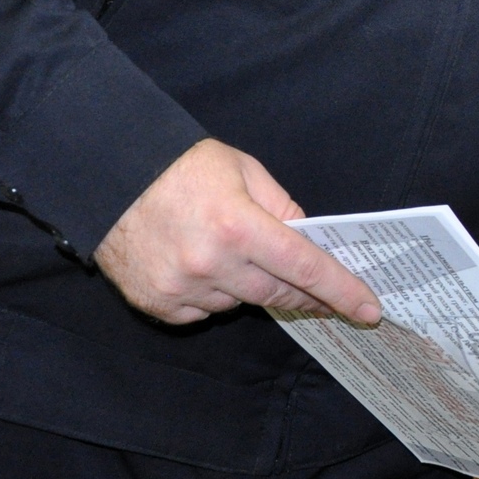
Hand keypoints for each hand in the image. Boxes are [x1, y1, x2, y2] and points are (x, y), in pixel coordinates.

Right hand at [94, 139, 381, 325]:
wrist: (109, 177)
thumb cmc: (182, 167)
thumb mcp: (244, 170)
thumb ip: (283, 207)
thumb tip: (308, 241)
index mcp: (238, 225)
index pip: (305, 268)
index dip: (342, 291)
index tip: (369, 309)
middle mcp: (211, 264)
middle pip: (277, 293)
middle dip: (305, 294)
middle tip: (322, 293)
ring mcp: (182, 289)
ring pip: (240, 302)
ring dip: (249, 284)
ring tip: (228, 249)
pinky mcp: (158, 305)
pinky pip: (205, 311)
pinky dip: (213, 293)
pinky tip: (199, 263)